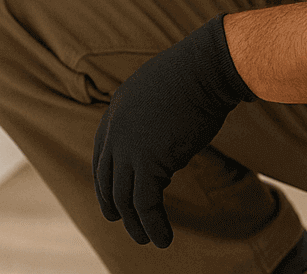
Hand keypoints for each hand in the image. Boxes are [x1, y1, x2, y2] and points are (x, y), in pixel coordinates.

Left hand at [92, 15, 255, 247]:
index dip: (106, 177)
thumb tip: (162, 130)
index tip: (113, 193)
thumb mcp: (161, 91)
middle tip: (121, 221)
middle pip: (106, 177)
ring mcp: (129, 147)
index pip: (102, 152)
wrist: (205, 68)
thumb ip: (152, 113)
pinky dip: (153, 225)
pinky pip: (146, 204)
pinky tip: (164, 239)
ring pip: (124, 197)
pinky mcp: (148, 162)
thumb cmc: (195, 74)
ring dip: (135, 223)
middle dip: (112, 203)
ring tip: (147, 239)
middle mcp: (116, 130)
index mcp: (116, 110)